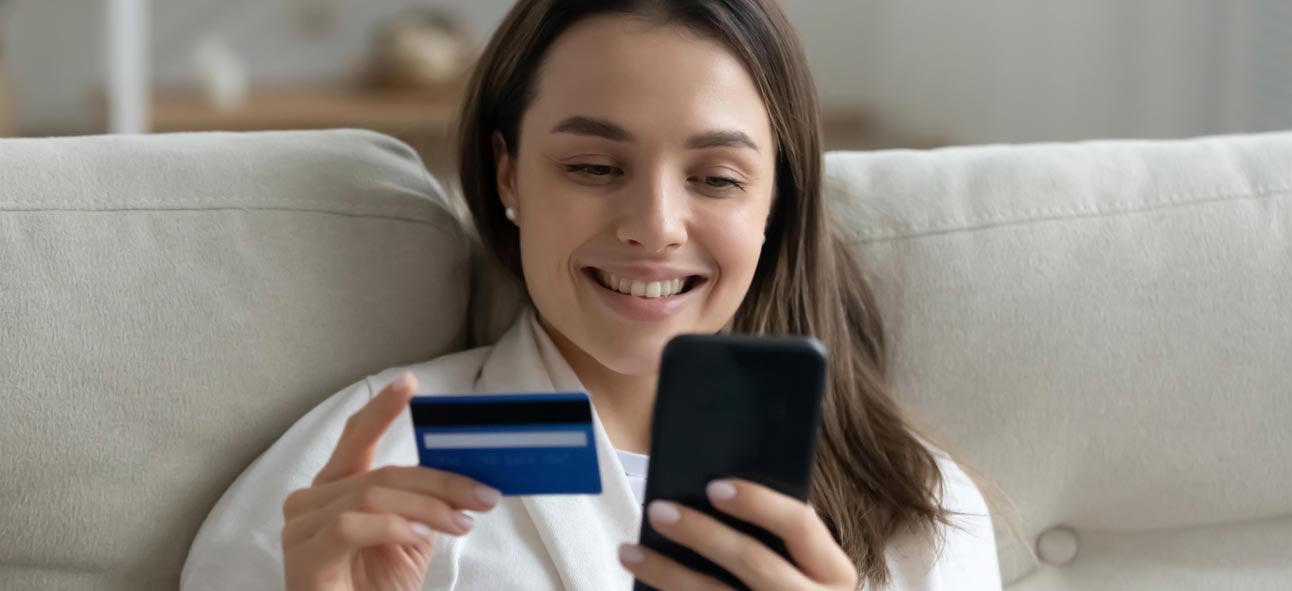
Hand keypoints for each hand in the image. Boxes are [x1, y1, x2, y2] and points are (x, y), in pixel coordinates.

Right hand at [281, 372, 501, 590]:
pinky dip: (391, 525)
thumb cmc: (378, 586)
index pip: (356, 438)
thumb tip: (470, 475)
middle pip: (381, 473)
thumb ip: (428, 502)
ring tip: (461, 522)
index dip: (382, 410)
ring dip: (425, 507)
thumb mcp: (413, 536)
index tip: (410, 385)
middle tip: (484, 494)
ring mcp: (301, 528)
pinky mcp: (303, 558)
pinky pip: (348, 525)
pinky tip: (419, 533)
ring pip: (371, 495)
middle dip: (440, 481)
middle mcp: (312, 502)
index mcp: (337, 489)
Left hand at [619, 479, 857, 590]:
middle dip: (701, 533)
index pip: (800, 525)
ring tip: (630, 551)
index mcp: (834, 573)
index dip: (758, 502)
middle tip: (657, 510)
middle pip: (753, 561)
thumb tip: (714, 494)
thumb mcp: (808, 570)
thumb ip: (780, 538)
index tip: (714, 486)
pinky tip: (645, 586)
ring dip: (666, 573)